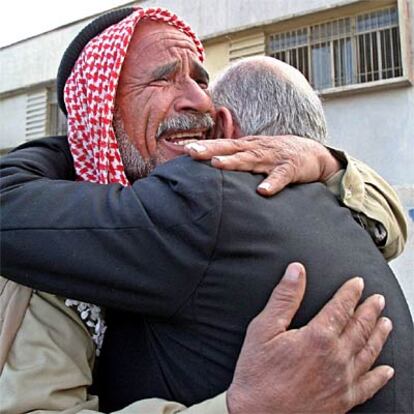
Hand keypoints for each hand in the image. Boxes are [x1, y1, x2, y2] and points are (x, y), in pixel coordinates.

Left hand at [185, 136, 340, 195]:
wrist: (313, 153)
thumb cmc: (278, 155)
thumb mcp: (256, 154)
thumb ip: (237, 160)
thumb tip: (211, 168)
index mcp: (248, 147)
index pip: (223, 145)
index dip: (205, 146)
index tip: (184, 149)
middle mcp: (257, 149)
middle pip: (231, 149)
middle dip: (211, 150)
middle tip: (191, 152)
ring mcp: (273, 158)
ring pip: (251, 160)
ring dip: (234, 162)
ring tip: (217, 165)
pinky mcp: (290, 168)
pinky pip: (280, 176)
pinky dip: (272, 183)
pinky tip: (263, 191)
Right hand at [227, 263, 393, 413]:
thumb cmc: (257, 374)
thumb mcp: (264, 329)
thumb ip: (284, 298)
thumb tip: (296, 271)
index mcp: (318, 337)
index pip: (341, 308)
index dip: (350, 293)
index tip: (358, 283)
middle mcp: (337, 358)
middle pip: (359, 328)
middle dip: (369, 310)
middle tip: (378, 299)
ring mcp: (343, 382)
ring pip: (369, 353)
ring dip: (379, 335)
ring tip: (386, 323)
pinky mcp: (343, 402)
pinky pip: (369, 386)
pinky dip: (380, 376)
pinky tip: (387, 369)